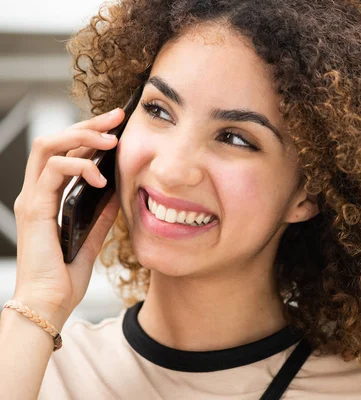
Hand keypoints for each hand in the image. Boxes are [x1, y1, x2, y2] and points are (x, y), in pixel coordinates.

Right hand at [11, 108, 124, 325]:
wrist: (50, 304)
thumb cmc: (65, 277)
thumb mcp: (91, 237)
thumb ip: (100, 214)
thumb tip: (117, 193)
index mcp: (49, 197)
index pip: (66, 153)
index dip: (90, 135)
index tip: (118, 125)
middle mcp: (37, 192)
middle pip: (56, 141)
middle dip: (88, 124)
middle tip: (117, 117)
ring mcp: (32, 198)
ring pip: (50, 147)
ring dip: (83, 137)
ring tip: (112, 140)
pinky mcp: (34, 209)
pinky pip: (52, 172)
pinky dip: (78, 166)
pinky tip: (101, 176)